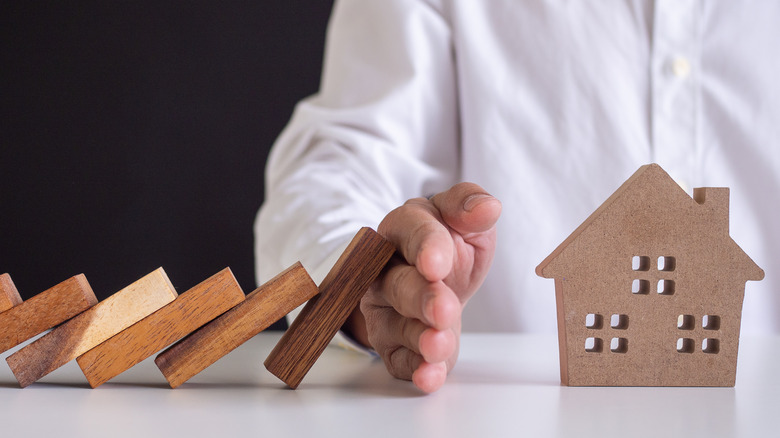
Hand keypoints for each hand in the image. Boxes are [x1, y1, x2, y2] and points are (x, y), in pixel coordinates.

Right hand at [344, 182, 500, 392]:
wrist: (435, 280)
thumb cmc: (448, 245)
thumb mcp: (463, 220)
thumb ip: (470, 207)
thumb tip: (488, 206)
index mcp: (404, 228)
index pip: (411, 232)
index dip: (425, 246)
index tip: (438, 263)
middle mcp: (386, 268)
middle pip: (398, 283)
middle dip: (421, 298)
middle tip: (445, 310)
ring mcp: (384, 308)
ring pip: (395, 325)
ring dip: (419, 338)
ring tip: (440, 345)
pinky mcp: (392, 342)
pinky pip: (399, 359)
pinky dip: (416, 369)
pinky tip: (430, 375)